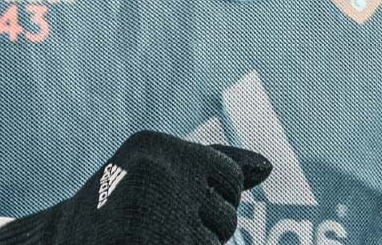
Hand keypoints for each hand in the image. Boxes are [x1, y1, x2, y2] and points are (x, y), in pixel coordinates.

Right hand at [0, 131, 270, 244]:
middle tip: (152, 228)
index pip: (229, 177)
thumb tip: (267, 167)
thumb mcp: (157, 174)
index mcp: (155, 145)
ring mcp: (158, 213)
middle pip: (227, 213)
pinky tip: (151, 244)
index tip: (165, 203)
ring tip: (150, 237)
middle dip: (202, 228)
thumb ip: (214, 166)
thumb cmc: (113, 209)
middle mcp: (158, 172)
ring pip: (218, 240)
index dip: (209, 200)